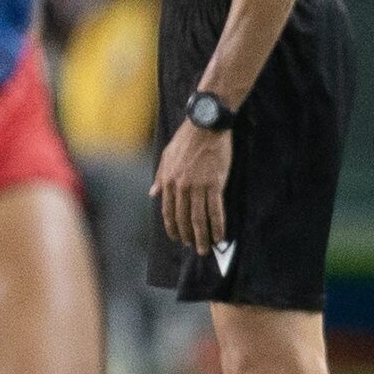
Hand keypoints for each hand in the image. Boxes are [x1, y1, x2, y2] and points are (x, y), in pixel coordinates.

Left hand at [151, 120, 231, 254]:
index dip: (173, 227)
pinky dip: (218, 226)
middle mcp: (181, 187)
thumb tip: (152, 194)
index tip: (178, 238)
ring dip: (202, 236)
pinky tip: (221, 236)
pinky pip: (216, 210)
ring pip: (198, 219)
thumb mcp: (166, 156)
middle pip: (183, 218)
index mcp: (168, 181)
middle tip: (195, 248)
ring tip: (206, 248)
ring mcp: (198, 187)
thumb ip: (160, 177)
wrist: (205, 125)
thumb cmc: (186, 138)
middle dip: (188, 236)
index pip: (168, 211)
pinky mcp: (215, 184)